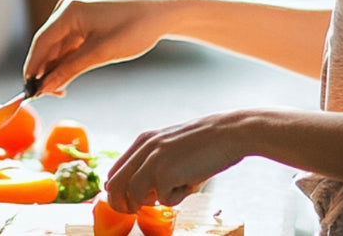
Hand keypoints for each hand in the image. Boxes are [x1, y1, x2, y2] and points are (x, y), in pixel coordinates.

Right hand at [22, 0, 173, 95]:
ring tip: (61, 92)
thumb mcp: (100, 53)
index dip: (32, 68)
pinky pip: (69, 45)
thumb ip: (69, 70)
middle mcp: (67, 10)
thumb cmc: (134, 29)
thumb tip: (44, 87)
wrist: (161, 14)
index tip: (28, 92)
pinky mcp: (85, 23)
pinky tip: (68, 79)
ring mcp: (76, 16)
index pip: (40, 43)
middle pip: (47, 46)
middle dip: (45, 72)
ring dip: (57, 69)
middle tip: (48, 97)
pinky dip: (67, 62)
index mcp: (68, 11)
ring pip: (58, 48)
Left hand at [104, 111, 249, 212]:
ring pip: (134, 196)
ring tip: (176, 189)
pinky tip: (191, 182)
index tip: (129, 203)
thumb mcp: (171, 146)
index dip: (117, 193)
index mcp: (143, 141)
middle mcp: (144, 149)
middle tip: (140, 210)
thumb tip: (137, 193)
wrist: (228, 132)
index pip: (114, 173)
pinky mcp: (166, 173)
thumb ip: (153, 162)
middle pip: (115, 187)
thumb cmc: (205, 143)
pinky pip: (164, 200)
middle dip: (124, 205)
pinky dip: (177, 198)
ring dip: (153, 202)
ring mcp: (153, 161)